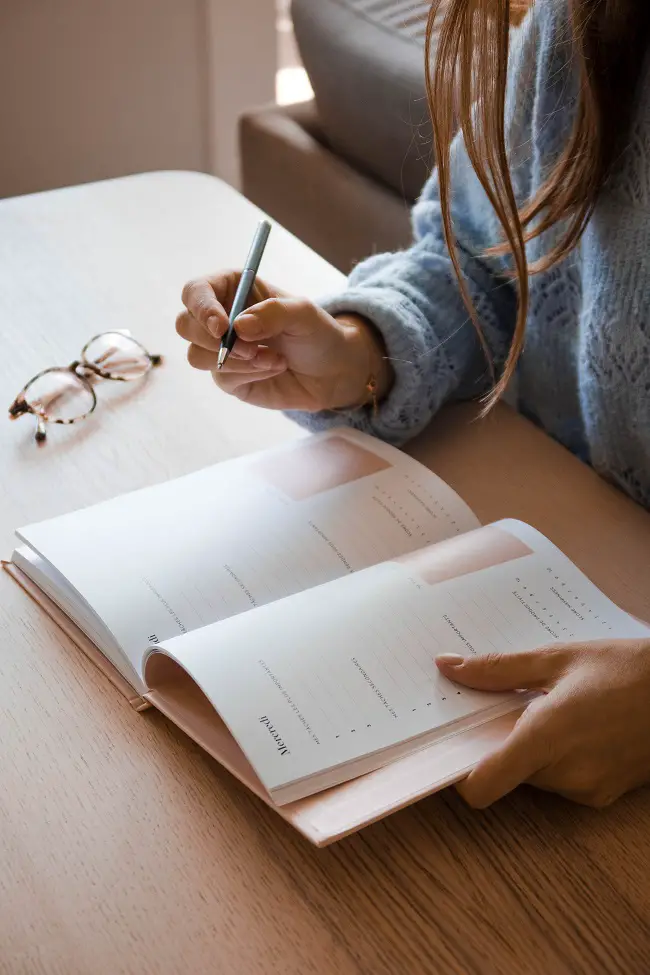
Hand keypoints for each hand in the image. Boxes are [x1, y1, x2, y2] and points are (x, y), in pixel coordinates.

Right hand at [176, 270, 392, 410]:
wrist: (330, 371)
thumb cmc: (316, 332)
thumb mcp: (303, 314)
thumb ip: (273, 313)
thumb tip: (238, 327)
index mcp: (231, 289)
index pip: (196, 292)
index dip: (201, 308)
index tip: (222, 327)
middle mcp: (219, 318)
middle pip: (185, 325)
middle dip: (213, 341)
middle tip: (249, 349)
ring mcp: (219, 349)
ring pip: (198, 356)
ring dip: (237, 361)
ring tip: (273, 359)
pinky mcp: (227, 377)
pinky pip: (222, 378)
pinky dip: (250, 375)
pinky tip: (273, 369)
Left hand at [436, 639, 649, 807]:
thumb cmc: (627, 668)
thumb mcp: (557, 658)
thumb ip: (497, 668)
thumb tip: (447, 666)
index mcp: (547, 738)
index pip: (482, 786)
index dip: (457, 774)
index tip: (450, 745)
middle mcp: (565, 774)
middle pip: (505, 775)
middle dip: (497, 743)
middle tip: (500, 704)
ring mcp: (588, 790)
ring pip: (533, 777)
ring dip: (529, 748)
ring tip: (545, 706)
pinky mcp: (605, 795)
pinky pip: (561, 781)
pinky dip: (555, 758)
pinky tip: (571, 723)